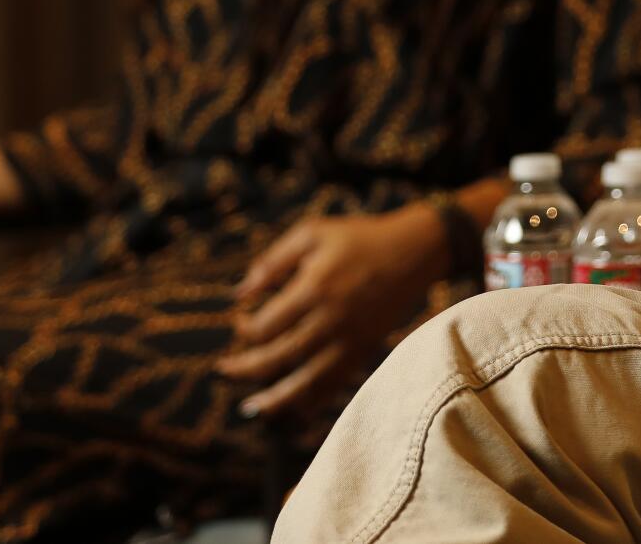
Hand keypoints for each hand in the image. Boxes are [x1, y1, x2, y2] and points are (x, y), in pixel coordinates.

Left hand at [218, 206, 449, 418]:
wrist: (415, 250)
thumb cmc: (359, 237)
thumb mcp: (313, 233)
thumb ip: (272, 261)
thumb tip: (239, 294)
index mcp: (314, 288)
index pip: (266, 325)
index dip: (244, 330)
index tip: (238, 321)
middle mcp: (331, 319)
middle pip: (280, 357)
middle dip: (247, 368)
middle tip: (225, 371)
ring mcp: (351, 339)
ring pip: (307, 381)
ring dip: (276, 398)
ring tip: (251, 408)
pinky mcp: (366, 349)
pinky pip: (336, 383)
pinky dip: (314, 400)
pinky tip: (295, 408)